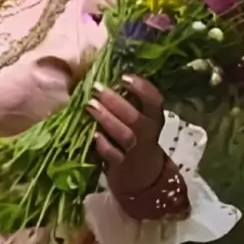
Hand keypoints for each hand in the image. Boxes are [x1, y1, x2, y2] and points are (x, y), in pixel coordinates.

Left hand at [86, 74, 165, 191]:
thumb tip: (98, 70)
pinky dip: (104, 145)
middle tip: (97, 89)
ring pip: (126, 135)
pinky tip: (93, 134)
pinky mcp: (121, 164)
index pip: (154, 100)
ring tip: (89, 105)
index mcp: (153, 116)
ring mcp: (134, 149)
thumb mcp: (134, 115)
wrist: (140, 173)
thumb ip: (123, 98)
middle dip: (116, 102)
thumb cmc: (132, 133)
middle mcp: (147, 132)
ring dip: (107, 119)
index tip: (124, 77)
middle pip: (136, 117)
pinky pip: (113, 155)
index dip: (142, 88)